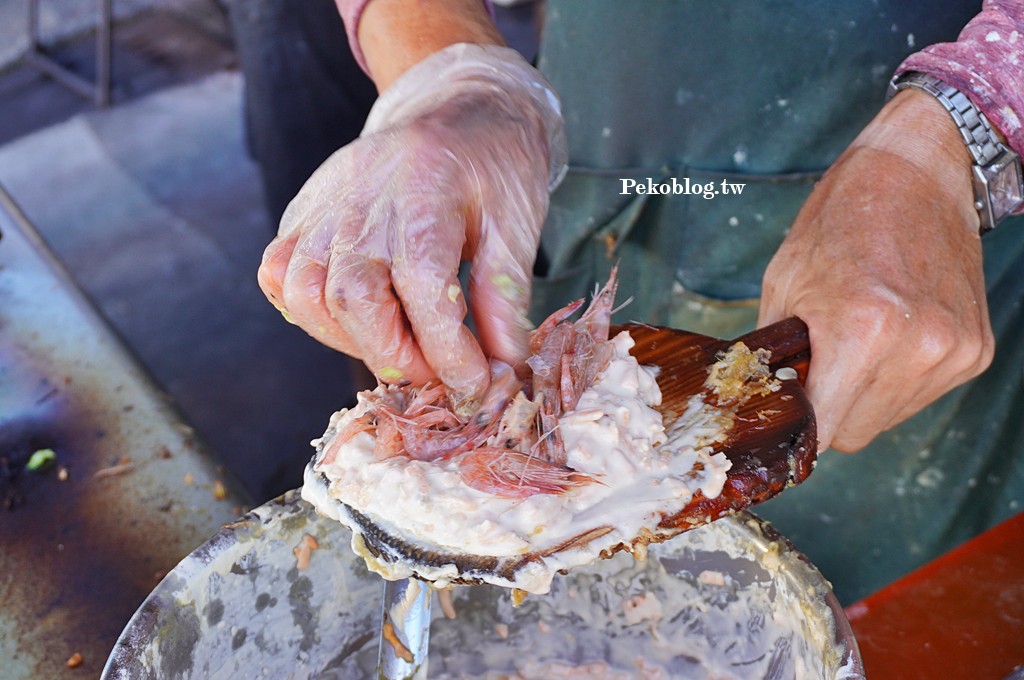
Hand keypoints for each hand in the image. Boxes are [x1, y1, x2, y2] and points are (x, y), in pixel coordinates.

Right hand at [258, 44, 566, 405]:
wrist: (455, 106)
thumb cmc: (493, 163)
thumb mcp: (517, 223)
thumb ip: (505, 294)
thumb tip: (504, 364)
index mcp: (424, 196)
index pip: (425, 294)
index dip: (449, 355)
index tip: (475, 386)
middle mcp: (362, 201)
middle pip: (354, 300)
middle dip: (399, 359)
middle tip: (438, 378)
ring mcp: (323, 206)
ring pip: (307, 294)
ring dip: (350, 342)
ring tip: (400, 353)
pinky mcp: (303, 212)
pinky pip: (280, 274)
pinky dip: (307, 312)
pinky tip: (353, 321)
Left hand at [759, 89, 994, 451]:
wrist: (916, 175)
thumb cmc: (841, 221)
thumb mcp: (783, 283)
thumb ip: (773, 354)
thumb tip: (764, 403)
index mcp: (862, 330)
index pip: (826, 430)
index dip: (800, 427)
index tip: (787, 414)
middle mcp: (917, 347)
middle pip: (857, 433)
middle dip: (829, 411)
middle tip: (814, 368)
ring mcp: (953, 351)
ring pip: (889, 418)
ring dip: (864, 395)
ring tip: (854, 340)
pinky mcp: (976, 350)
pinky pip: (922, 394)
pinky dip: (898, 377)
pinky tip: (888, 333)